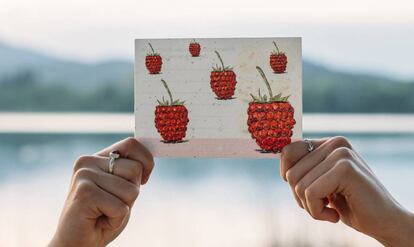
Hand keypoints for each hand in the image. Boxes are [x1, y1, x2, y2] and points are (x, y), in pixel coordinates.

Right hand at [49, 137, 153, 246]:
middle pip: (135, 169)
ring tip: (104, 213)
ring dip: (123, 208)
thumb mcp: (121, 190)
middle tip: (111, 205)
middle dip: (132, 193)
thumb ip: (130, 172)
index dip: (146, 161)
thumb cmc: (102, 218)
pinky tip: (99, 221)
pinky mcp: (84, 193)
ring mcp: (84, 175)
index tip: (143, 180)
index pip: (132, 144)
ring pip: (131, 190)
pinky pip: (121, 207)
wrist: (76, 245)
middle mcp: (87, 161)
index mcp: (96, 158)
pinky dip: (115, 220)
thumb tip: (148, 159)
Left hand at [280, 136, 413, 246]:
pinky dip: (317, 212)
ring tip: (330, 209)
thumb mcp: (321, 182)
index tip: (304, 192)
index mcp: (328, 144)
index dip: (286, 175)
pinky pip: (310, 193)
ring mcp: (341, 154)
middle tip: (322, 206)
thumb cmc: (349, 204)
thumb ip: (304, 169)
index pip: (288, 152)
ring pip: (298, 185)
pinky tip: (335, 215)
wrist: (383, 222)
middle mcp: (335, 143)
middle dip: (301, 197)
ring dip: (310, 207)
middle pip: (290, 173)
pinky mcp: (345, 168)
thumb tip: (280, 158)